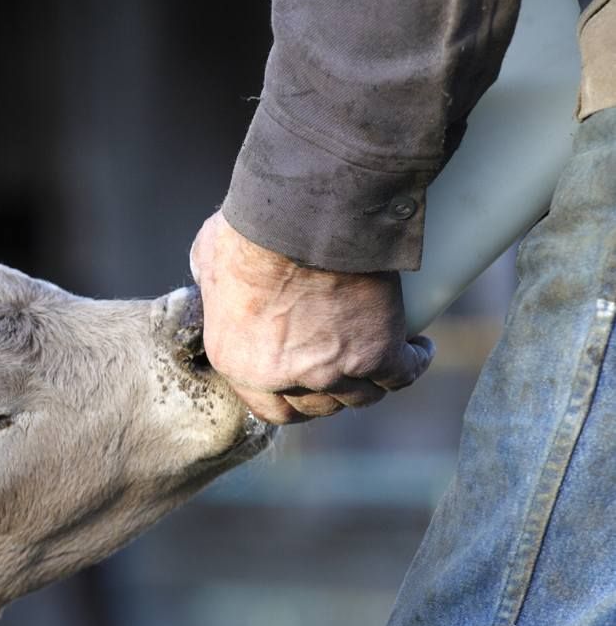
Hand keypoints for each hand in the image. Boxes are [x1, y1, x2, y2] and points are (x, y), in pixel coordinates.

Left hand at [189, 211, 434, 423]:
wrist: (305, 216)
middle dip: (329, 389)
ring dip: (370, 380)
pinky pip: (402, 373)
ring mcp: (333, 369)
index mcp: (239, 362)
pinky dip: (413, 361)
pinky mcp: (378, 352)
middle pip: (318, 404)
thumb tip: (216, 280)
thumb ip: (213, 285)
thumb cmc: (251, 230)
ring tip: (381, 356)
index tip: (304, 383)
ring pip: (361, 395)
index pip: (271, 409)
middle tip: (341, 363)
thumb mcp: (208, 261)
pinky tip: (417, 347)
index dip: (291, 398)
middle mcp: (285, 376)